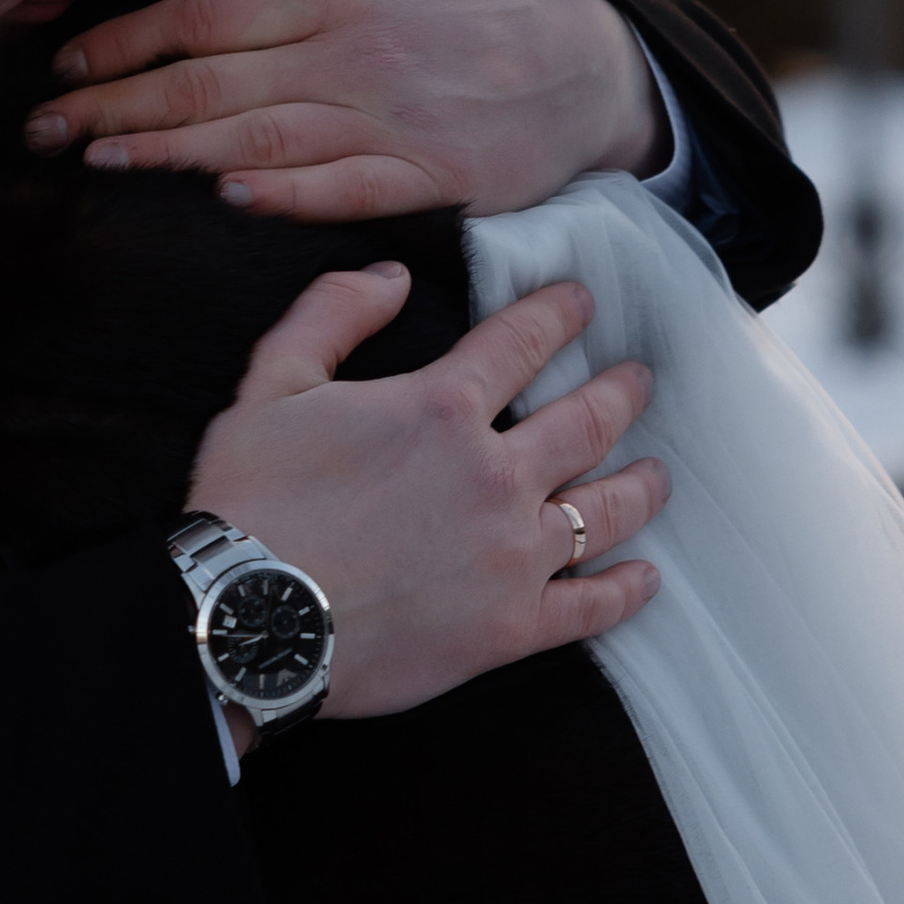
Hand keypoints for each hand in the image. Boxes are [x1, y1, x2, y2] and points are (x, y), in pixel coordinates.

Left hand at [28, 0, 664, 218]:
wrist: (580, 66)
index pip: (205, 15)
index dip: (125, 42)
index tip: (65, 70)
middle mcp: (356, 49)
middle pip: (213, 80)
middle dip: (117, 106)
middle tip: (44, 132)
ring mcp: (394, 118)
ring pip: (262, 136)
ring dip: (172, 152)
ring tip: (100, 163)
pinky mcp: (431, 178)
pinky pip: (347, 188)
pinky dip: (287, 193)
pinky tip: (228, 196)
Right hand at [190, 262, 665, 716]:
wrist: (245, 620)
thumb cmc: (251, 502)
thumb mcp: (272, 383)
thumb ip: (333, 314)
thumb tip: (393, 275)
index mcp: (443, 406)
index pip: (525, 340)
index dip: (560, 312)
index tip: (583, 301)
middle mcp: (496, 474)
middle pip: (588, 420)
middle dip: (622, 391)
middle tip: (641, 379)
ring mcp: (513, 554)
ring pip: (608, 510)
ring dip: (641, 485)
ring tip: (658, 472)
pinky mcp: (511, 628)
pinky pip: (591, 607)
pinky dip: (626, 592)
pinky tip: (646, 578)